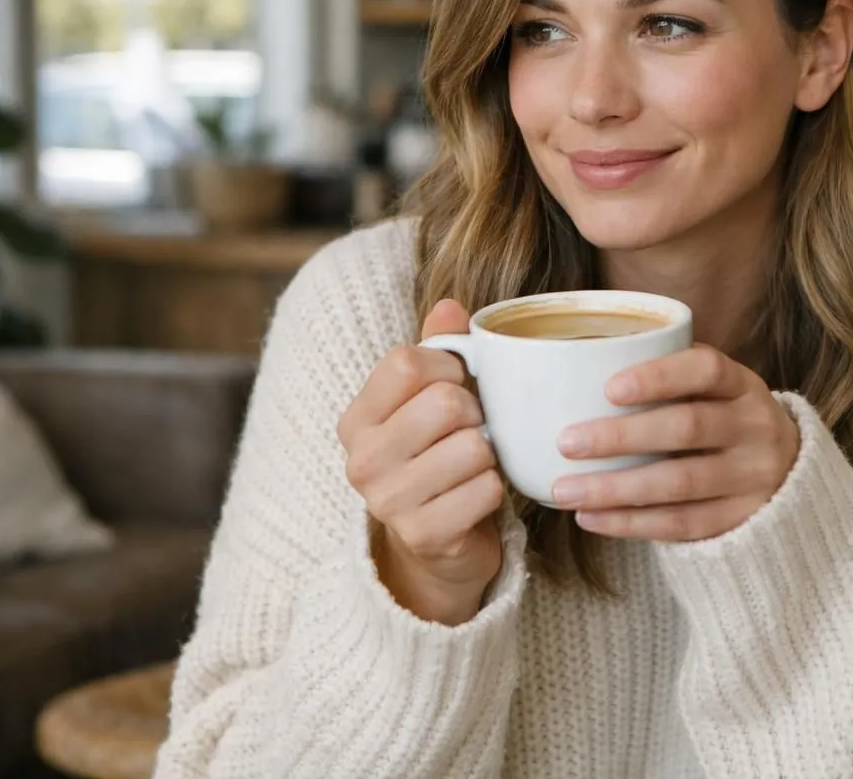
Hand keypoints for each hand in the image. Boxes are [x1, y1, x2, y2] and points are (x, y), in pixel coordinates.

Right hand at [337, 300, 504, 624]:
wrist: (437, 546)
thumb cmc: (436, 458)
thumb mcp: (429, 401)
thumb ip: (438, 350)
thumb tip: (451, 306)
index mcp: (357, 418)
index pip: (407, 361)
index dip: (449, 366)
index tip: (457, 385)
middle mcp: (362, 459)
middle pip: (445, 402)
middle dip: (475, 413)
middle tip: (472, 430)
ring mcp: (388, 502)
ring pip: (473, 447)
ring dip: (489, 453)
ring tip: (475, 463)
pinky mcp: (423, 535)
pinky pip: (486, 489)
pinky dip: (495, 489)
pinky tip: (479, 496)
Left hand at [550, 346, 799, 541]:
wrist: (786, 472)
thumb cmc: (723, 419)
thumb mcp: (713, 391)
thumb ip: (668, 380)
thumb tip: (578, 374)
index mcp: (743, 384)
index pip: (707, 370)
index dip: (659, 377)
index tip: (609, 389)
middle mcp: (756, 427)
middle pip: (688, 428)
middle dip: (621, 437)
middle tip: (567, 443)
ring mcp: (754, 477)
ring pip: (679, 483)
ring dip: (615, 488)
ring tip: (564, 491)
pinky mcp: (743, 520)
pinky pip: (682, 525)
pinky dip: (631, 523)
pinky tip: (591, 518)